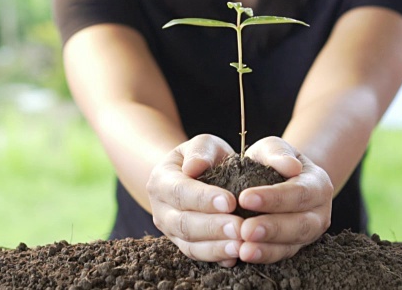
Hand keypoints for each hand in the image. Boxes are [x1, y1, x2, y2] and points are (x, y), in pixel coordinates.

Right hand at [146, 134, 243, 266]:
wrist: (195, 174)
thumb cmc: (203, 157)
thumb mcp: (203, 144)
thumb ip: (200, 151)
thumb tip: (194, 166)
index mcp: (161, 180)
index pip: (180, 191)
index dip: (203, 198)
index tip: (230, 201)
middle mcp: (160, 209)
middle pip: (183, 223)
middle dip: (213, 227)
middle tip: (240, 228)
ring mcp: (170, 230)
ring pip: (189, 244)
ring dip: (216, 247)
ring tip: (241, 246)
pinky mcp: (183, 245)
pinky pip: (198, 255)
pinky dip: (217, 257)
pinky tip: (236, 256)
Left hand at [238, 136, 333, 263]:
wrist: (280, 177)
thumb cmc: (274, 160)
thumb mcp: (274, 148)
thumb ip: (279, 153)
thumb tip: (291, 166)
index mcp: (318, 184)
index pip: (299, 192)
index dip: (274, 197)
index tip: (245, 198)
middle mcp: (320, 212)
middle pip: (300, 224)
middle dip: (272, 229)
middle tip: (245, 230)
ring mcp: (310, 233)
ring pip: (292, 245)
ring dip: (267, 249)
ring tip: (244, 250)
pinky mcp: (295, 247)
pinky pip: (282, 255)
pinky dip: (263, 256)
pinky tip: (244, 255)